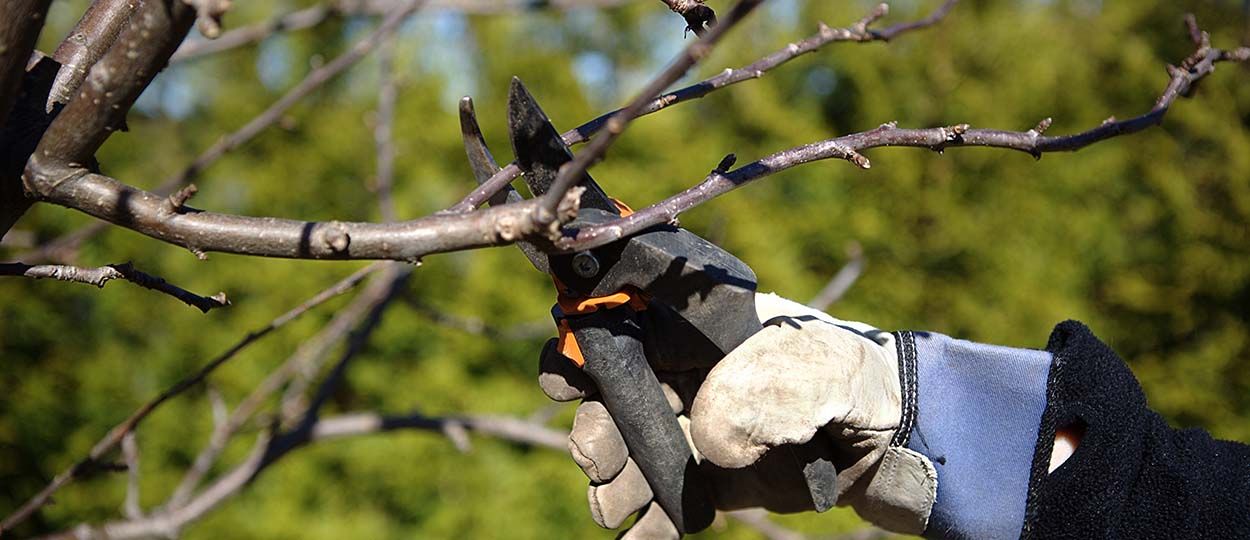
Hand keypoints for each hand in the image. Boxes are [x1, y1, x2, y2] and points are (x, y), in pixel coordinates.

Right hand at [538, 293, 937, 536]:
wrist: (908, 444)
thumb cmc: (864, 384)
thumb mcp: (819, 372)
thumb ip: (760, 394)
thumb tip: (708, 443)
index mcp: (704, 328)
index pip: (623, 324)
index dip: (583, 346)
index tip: (568, 379)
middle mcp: (691, 373)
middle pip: (612, 396)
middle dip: (595, 429)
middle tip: (601, 460)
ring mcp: (700, 427)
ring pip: (628, 452)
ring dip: (613, 482)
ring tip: (620, 507)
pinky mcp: (713, 478)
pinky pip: (663, 499)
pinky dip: (645, 523)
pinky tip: (642, 538)